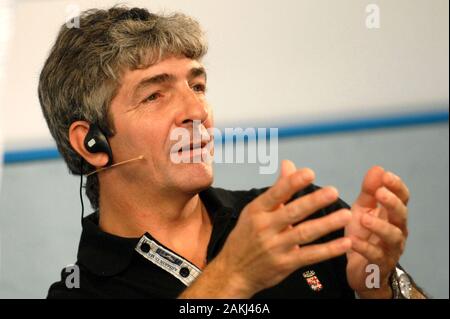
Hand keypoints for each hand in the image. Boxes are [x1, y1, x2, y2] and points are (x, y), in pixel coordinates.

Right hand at [212, 160, 352, 296]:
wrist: (233, 271)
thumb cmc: (246, 237)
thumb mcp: (255, 211)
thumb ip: (277, 189)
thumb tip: (289, 164)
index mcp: (257, 211)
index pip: (275, 194)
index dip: (292, 183)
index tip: (309, 173)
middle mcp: (264, 228)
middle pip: (292, 212)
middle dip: (313, 201)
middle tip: (332, 192)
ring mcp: (274, 247)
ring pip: (304, 233)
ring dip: (326, 224)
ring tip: (345, 215)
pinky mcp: (284, 264)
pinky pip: (309, 255)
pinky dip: (328, 250)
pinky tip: (344, 243)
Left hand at [345, 166, 409, 297]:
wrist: (360, 268)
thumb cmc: (364, 235)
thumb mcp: (363, 210)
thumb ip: (369, 191)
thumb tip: (378, 168)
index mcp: (392, 214)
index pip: (402, 198)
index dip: (396, 186)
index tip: (385, 176)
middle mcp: (397, 230)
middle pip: (401, 215)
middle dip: (391, 203)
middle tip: (379, 193)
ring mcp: (390, 248)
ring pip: (392, 236)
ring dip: (379, 226)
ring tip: (364, 219)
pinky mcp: (379, 264)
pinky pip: (374, 255)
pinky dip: (364, 248)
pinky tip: (352, 241)